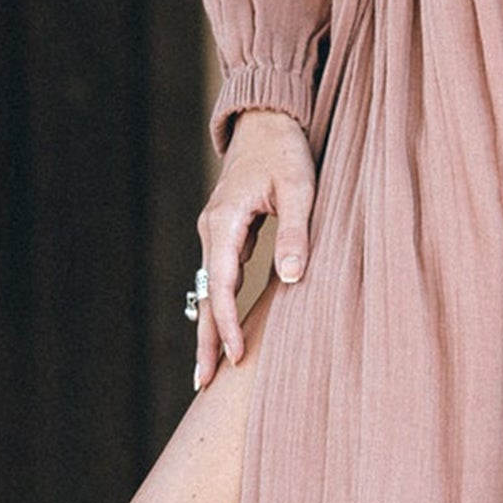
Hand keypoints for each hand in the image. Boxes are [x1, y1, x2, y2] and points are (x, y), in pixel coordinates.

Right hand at [194, 108, 315, 392]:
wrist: (266, 118)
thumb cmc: (285, 150)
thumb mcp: (299, 188)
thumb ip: (294, 232)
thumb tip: (291, 280)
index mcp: (226, 220)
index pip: (222, 284)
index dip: (227, 325)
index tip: (235, 359)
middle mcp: (213, 227)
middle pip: (206, 293)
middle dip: (206, 338)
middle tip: (204, 384)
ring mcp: (216, 228)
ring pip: (210, 285)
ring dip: (211, 323)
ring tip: (211, 367)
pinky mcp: (226, 227)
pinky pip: (219, 272)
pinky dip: (220, 302)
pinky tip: (225, 325)